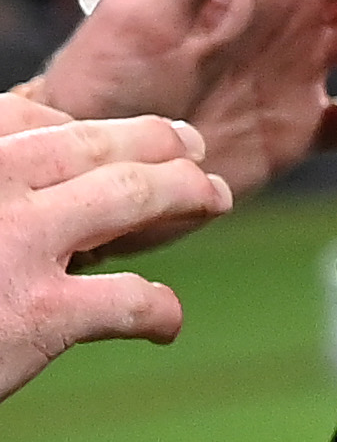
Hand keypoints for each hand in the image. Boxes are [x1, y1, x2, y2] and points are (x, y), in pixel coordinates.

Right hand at [0, 114, 231, 399]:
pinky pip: (133, 300)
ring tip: (212, 198)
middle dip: (156, 141)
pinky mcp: (41, 312)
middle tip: (190, 147)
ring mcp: (16, 242)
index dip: (87, 125)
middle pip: (96, 145)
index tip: (117, 134)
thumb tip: (27, 142)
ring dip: (184, 193)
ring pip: (133, 197)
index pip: (33, 118)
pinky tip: (164, 323)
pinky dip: (160, 310)